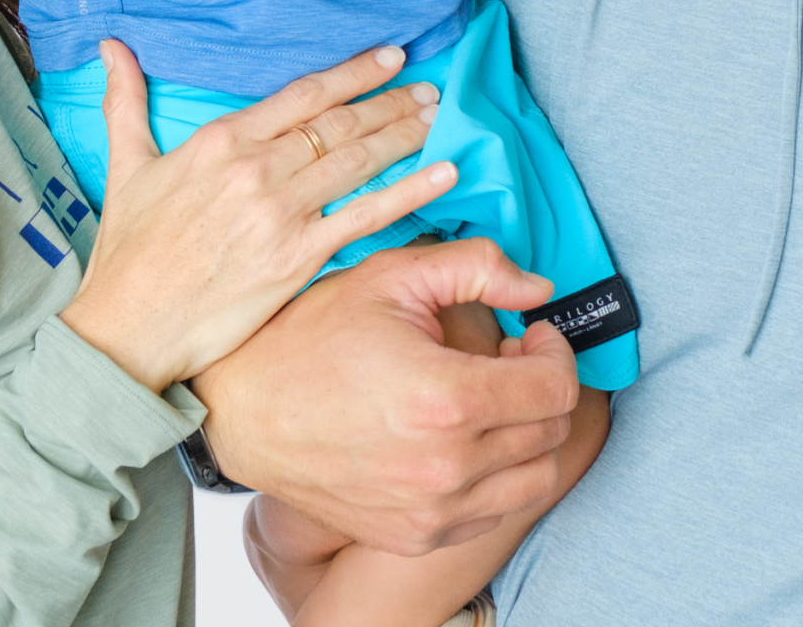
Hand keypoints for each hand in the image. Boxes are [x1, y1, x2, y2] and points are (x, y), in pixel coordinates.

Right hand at [59, 43, 452, 394]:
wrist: (126, 329)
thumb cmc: (127, 251)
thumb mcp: (126, 165)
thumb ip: (125, 101)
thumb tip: (111, 45)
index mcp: (222, 139)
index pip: (304, 94)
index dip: (353, 73)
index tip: (391, 57)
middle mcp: (257, 168)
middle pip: (340, 124)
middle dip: (390, 102)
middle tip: (431, 86)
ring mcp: (280, 213)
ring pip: (357, 161)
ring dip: (404, 134)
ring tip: (439, 116)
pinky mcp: (296, 258)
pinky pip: (365, 217)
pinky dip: (409, 192)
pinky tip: (443, 174)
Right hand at [190, 239, 580, 556]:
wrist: (245, 409)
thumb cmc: (313, 336)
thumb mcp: (393, 276)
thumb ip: (478, 267)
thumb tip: (540, 287)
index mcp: (447, 400)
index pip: (557, 389)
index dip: (556, 350)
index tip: (532, 333)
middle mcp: (446, 468)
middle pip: (552, 434)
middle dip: (544, 385)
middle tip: (509, 356)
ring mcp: (430, 512)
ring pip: (534, 480)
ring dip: (529, 434)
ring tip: (489, 397)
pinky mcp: (413, 535)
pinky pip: (493, 513)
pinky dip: (498, 475)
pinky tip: (463, 436)